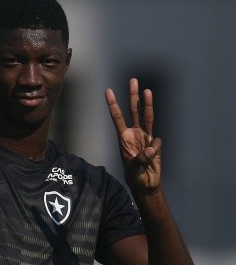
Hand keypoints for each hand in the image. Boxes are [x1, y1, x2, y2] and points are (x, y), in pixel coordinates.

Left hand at [105, 78, 161, 193]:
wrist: (145, 184)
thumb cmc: (134, 176)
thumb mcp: (132, 169)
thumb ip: (139, 160)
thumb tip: (150, 149)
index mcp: (123, 138)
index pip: (117, 117)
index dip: (113, 104)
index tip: (108, 91)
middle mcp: (133, 134)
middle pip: (133, 111)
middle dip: (132, 96)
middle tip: (133, 80)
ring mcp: (145, 137)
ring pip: (147, 116)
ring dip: (147, 103)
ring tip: (147, 90)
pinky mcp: (155, 143)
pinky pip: (157, 141)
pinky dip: (155, 148)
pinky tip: (151, 157)